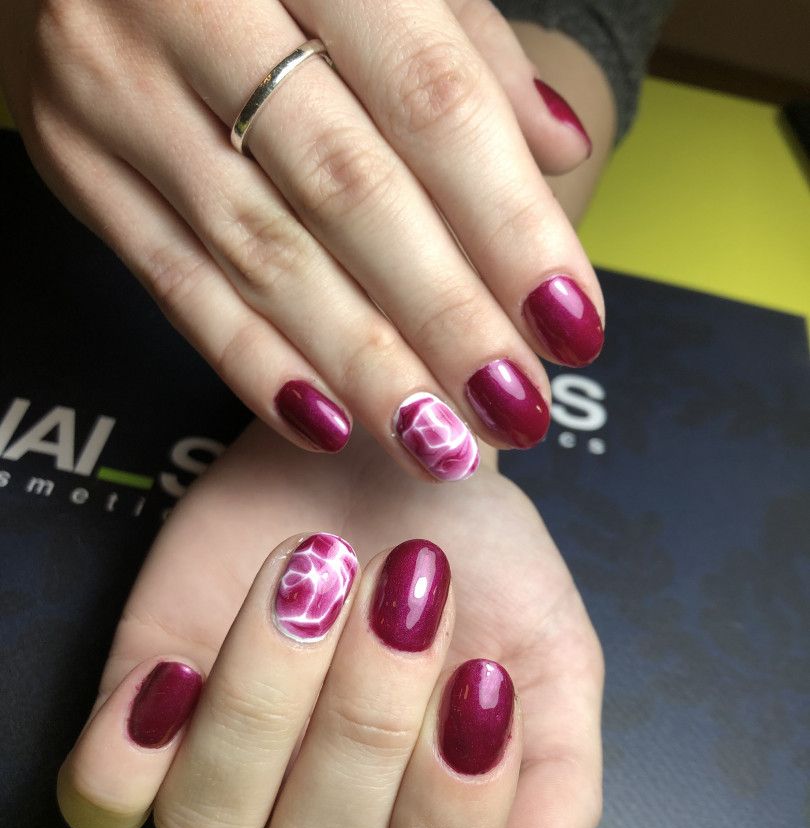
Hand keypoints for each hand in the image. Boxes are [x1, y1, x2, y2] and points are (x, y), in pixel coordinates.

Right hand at [0, 0, 602, 479]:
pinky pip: (170, 281)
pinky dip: (252, 363)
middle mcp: (193, 0)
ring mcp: (117, 83)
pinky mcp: (71, 156)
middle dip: (444, 317)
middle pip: (350, 191)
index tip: (568, 326)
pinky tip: (326, 421)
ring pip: (261, 252)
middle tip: (512, 407)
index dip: (510, 226)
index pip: (432, 101)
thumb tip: (561, 149)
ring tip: (435, 440)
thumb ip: (465, 42)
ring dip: (360, 363)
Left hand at [58, 424, 602, 827]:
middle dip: (366, 720)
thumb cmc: (483, 561)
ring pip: (210, 827)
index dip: (450, 825)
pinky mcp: (138, 715)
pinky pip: (103, 798)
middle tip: (406, 588)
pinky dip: (130, 749)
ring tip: (314, 575)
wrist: (400, 450)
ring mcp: (225, 776)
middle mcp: (321, 825)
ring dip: (264, 699)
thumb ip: (559, 793)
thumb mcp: (556, 662)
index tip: (481, 684)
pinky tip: (183, 667)